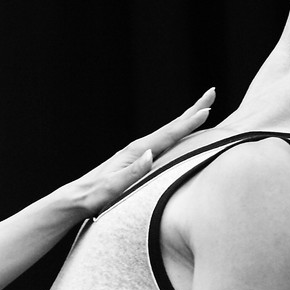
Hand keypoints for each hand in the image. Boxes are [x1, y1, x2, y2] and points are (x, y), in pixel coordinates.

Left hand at [53, 88, 216, 216]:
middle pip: (171, 126)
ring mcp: (136, 153)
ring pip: (168, 132)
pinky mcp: (135, 160)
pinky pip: (163, 143)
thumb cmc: (93, 196)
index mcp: (135, 152)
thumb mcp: (112, 188)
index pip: (168, 134)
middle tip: (213, 91)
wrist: (76, 198)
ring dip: (187, 119)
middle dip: (193, 109)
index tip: (207, 110)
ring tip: (204, 109)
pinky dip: (176, 134)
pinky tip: (180, 135)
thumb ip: (132, 173)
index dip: (189, 123)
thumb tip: (150, 154)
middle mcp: (137, 148)